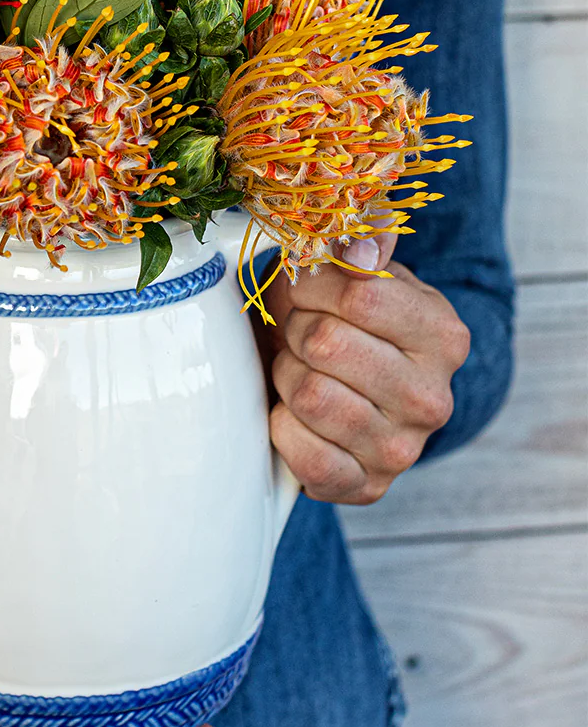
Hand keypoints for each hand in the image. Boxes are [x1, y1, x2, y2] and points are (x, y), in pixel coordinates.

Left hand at [261, 229, 470, 504]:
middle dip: (296, 331)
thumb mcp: (354, 270)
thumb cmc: (338, 321)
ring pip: (309, 395)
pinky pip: (304, 453)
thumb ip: (363, 238)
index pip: (360, 295)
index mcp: (443, 335)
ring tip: (300, 371)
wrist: (337, 390)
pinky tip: (294, 415)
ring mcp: (402, 450)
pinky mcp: (364, 488)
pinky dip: (283, 428)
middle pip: (326, 343)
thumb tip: (360, 243)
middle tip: (302, 336)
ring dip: (287, 376)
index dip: (313, 286)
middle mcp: (433, 397)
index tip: (307, 290)